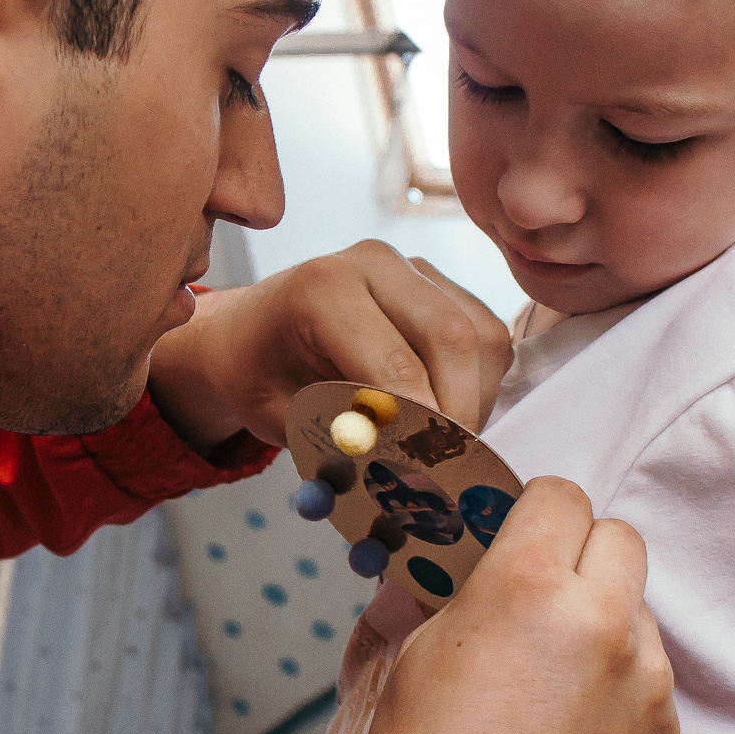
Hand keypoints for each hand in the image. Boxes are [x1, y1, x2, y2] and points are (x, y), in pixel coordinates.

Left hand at [145, 241, 513, 452]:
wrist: (250, 333)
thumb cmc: (258, 374)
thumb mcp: (277, 415)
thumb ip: (336, 438)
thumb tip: (395, 467)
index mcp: (324, 288)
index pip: (397, 363)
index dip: (421, 423)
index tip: (430, 470)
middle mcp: (375, 262)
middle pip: (453, 337)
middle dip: (461, 412)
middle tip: (453, 467)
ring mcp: (413, 268)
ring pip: (481, 336)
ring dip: (476, 399)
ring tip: (445, 443)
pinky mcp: (440, 284)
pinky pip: (485, 335)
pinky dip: (479, 382)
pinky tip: (447, 412)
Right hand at [289, 479, 675, 733]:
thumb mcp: (405, 667)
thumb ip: (441, 600)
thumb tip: (444, 575)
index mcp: (528, 588)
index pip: (560, 497)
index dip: (530, 514)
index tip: (511, 538)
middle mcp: (604, 624)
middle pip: (618, 539)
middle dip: (577, 555)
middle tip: (535, 596)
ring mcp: (647, 684)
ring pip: (637, 614)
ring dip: (599, 625)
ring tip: (543, 685)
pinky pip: (648, 683)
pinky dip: (614, 690)